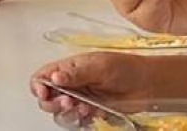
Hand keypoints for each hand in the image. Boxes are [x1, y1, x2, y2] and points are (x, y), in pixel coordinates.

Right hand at [30, 52, 152, 117]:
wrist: (148, 85)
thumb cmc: (124, 68)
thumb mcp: (99, 66)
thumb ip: (76, 73)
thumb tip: (55, 77)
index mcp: (68, 68)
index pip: (42, 76)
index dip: (38, 86)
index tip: (44, 93)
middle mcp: (70, 84)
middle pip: (47, 98)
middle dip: (53, 103)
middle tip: (69, 102)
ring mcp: (79, 100)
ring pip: (60, 112)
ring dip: (68, 113)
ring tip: (84, 108)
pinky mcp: (90, 113)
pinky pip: (76, 121)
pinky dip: (81, 120)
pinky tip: (92, 113)